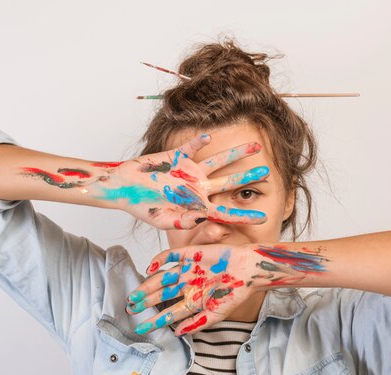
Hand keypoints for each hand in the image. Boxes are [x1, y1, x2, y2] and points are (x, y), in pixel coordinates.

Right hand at [98, 133, 269, 228]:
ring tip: (256, 144)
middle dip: (248, 177)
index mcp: (196, 205)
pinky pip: (192, 147)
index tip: (262, 217)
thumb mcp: (161, 220)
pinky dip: (199, 142)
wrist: (122, 187)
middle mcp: (197, 188)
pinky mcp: (176, 157)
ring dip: (236, 153)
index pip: (225, 212)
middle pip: (229, 182)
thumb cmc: (140, 207)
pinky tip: (208, 137)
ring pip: (218, 161)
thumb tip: (200, 219)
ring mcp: (188, 171)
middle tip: (268, 173)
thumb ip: (181, 221)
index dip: (243, 215)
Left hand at [125, 244, 260, 335]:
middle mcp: (186, 285)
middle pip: (161, 295)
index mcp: (193, 301)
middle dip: (146, 302)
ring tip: (135, 294)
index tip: (141, 328)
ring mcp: (187, 270)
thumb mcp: (218, 313)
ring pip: (161, 278)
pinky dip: (159, 260)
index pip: (169, 313)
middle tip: (130, 309)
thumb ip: (198, 323)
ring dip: (148, 285)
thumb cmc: (236, 292)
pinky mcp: (190, 254)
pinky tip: (150, 268)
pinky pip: (170, 256)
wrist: (249, 269)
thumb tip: (178, 333)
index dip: (155, 320)